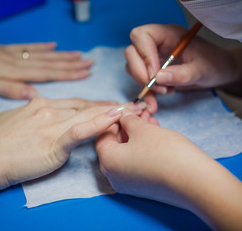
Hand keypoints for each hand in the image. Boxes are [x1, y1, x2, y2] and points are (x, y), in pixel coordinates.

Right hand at [0, 97, 146, 200]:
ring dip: (113, 112)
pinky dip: (99, 123)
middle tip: (131, 106)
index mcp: (38, 105)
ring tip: (134, 111)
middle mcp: (47, 109)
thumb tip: (33, 114)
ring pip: (88, 115)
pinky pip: (81, 130)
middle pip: (85, 106)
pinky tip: (115, 117)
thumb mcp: (11, 122)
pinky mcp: (53, 141)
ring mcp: (51, 124)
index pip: (74, 103)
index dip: (94, 104)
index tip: (110, 105)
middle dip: (109, 106)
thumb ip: (27, 117)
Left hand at [95, 110, 241, 229]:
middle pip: (114, 145)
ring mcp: (127, 184)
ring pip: (127, 153)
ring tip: (151, 121)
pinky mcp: (142, 188)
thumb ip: (128, 120)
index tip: (126, 110)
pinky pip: (135, 164)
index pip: (102, 135)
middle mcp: (113, 176)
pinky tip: (155, 135)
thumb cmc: (165, 152)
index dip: (113, 120)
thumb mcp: (143, 129)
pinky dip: (142, 149)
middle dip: (127, 127)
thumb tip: (123, 117)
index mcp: (107, 162)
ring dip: (136, 136)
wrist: (195, 181)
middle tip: (140, 113)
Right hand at [124, 24, 241, 108]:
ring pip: (132, 67)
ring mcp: (152, 56)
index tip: (154, 74)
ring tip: (166, 91)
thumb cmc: (213, 63)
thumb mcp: (202, 69)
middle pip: (132, 52)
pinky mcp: (151, 70)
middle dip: (140, 73)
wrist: (217, 71)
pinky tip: (155, 102)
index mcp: (168, 34)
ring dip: (144, 83)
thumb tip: (158, 78)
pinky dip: (146, 93)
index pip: (141, 36)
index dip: (143, 54)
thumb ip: (182, 74)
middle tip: (158, 87)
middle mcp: (156, 43)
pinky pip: (140, 80)